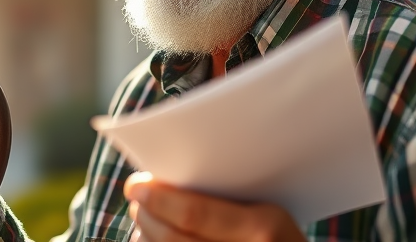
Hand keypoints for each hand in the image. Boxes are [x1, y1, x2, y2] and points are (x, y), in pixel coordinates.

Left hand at [125, 172, 305, 241]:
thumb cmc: (279, 233)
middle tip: (136, 198)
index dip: (159, 199)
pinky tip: (151, 239)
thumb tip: (167, 179)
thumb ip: (225, 196)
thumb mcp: (269, 209)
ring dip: (147, 236)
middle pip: (175, 239)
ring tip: (143, 218)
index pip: (195, 215)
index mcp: (263, 228)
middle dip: (147, 216)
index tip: (136, 184)